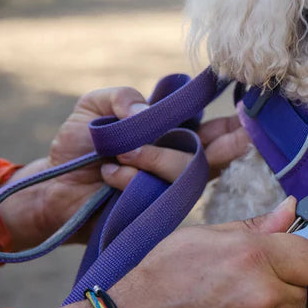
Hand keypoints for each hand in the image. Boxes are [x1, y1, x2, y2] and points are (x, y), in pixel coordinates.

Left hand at [0, 86, 248, 250]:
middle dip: (231, 143)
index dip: (238, 124)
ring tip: (120, 154)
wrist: (54, 189)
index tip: (253, 115)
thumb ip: (122, 96)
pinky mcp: (158, 211)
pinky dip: (129, 177)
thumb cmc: (78, 146)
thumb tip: (143, 112)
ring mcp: (171, 189)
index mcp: (175, 135)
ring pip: (186, 169)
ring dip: (153, 155)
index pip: (216, 129)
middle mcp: (180, 162)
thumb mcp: (95, 107)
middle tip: (242, 136)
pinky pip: (157, 190)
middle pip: (218, 152)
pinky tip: (110, 174)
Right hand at [47, 197, 307, 307]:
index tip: (281, 262)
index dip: (297, 259)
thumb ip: (253, 227)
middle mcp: (263, 298)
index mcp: (252, 258)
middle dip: (277, 287)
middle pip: (300, 291)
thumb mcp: (197, 239)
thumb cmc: (154, 284)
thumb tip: (292, 209)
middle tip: (236, 288)